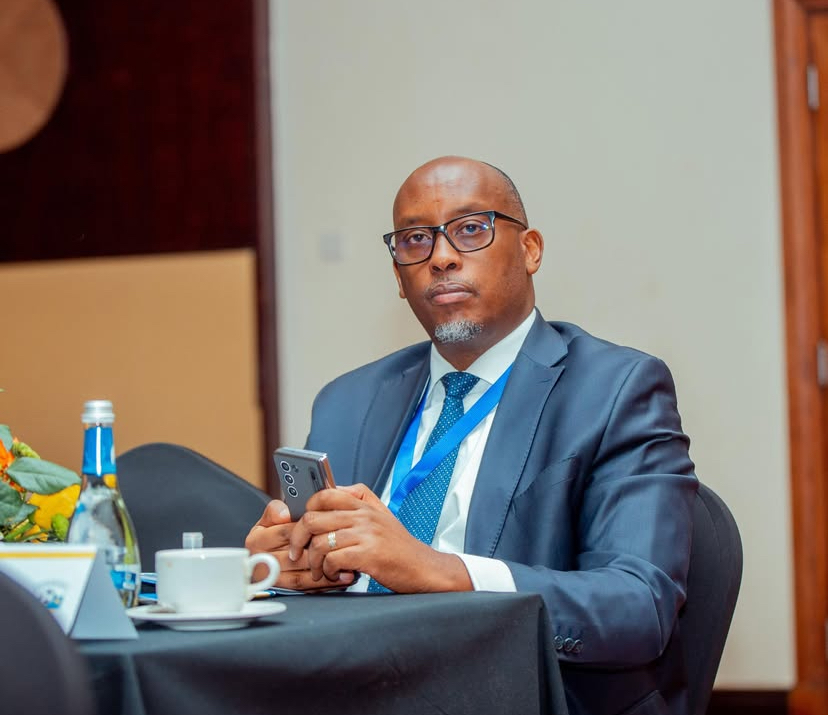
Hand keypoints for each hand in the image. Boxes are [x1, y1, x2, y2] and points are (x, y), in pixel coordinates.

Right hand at [245, 500, 353, 590]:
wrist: (268, 552)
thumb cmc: (275, 531)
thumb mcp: (272, 516)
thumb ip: (276, 510)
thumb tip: (284, 514)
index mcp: (257, 539)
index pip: (287, 533)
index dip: (309, 530)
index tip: (328, 527)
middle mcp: (261, 560)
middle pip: (296, 557)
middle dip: (322, 553)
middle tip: (343, 547)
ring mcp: (272, 577)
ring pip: (301, 575)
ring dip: (326, 571)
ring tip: (347, 565)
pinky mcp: (283, 588)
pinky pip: (304, 587)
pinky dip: (323, 583)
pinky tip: (340, 577)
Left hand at [288, 484, 472, 592]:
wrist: (424, 568)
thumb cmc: (399, 546)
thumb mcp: (381, 515)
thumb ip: (359, 499)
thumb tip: (333, 490)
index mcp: (364, 505)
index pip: (325, 494)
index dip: (307, 509)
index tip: (303, 526)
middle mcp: (363, 516)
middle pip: (313, 519)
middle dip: (299, 539)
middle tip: (299, 552)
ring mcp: (366, 534)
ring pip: (320, 543)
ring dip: (314, 562)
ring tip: (321, 571)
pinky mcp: (368, 555)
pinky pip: (332, 560)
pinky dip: (329, 571)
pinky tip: (337, 576)